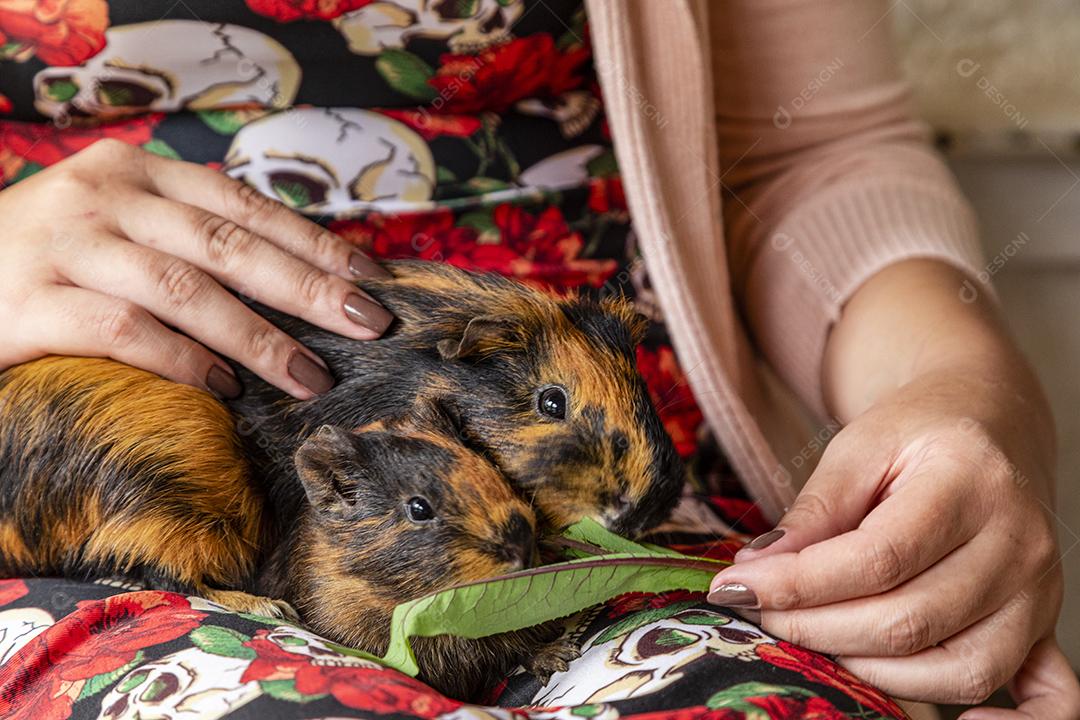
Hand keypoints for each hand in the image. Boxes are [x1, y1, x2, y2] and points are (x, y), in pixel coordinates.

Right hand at [0, 139, 391, 398]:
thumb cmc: (47, 262)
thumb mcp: (117, 228)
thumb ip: (186, 239)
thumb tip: (293, 279)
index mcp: (134, 174)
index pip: (244, 206)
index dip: (315, 243)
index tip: (370, 279)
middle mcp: (103, 196)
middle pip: (229, 244)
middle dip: (309, 287)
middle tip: (368, 325)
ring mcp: (64, 244)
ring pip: (186, 289)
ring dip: (258, 338)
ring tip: (308, 376)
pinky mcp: (29, 301)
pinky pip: (125, 331)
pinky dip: (184, 362)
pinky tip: (224, 392)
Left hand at [706, 369, 1073, 710]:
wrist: (987, 421)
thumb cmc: (916, 434)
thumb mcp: (858, 446)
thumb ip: (814, 510)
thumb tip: (758, 571)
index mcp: (969, 482)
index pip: (878, 559)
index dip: (798, 584)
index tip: (736, 588)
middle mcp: (1017, 543)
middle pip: (911, 621)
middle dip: (817, 628)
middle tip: (761, 614)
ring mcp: (1039, 591)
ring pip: (959, 668)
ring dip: (874, 672)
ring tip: (817, 640)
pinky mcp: (1046, 623)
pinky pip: (1049, 698)